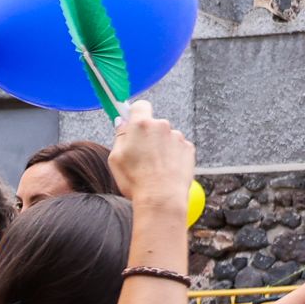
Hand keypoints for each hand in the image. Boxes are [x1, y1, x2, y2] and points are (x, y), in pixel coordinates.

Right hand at [106, 100, 194, 217]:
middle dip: (147, 135)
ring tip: (154, 168)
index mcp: (141, 125)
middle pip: (153, 124)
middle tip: (140, 155)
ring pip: (166, 137)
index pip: (140, 106)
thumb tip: (122, 123)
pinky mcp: (188, 148)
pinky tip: (165, 170)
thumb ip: (120, 136)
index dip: (135, 114)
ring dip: (160, 147)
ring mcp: (177, 137)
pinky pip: (177, 148)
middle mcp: (162, 126)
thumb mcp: (115, 158)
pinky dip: (172, 156)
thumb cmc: (135, 179)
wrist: (162, 197)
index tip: (131, 124)